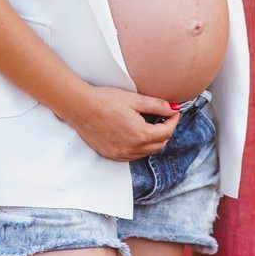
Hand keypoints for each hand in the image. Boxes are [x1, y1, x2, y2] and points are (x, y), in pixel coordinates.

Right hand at [61, 85, 179, 161]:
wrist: (81, 107)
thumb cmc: (106, 101)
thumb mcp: (135, 100)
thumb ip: (157, 106)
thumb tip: (173, 109)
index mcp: (140, 135)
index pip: (167, 132)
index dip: (173, 120)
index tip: (173, 111)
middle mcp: (132, 149)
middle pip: (160, 144)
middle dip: (166, 131)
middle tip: (164, 117)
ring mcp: (121, 154)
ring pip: (147, 152)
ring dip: (154, 140)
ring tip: (151, 124)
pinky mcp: (111, 155)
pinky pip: (133, 155)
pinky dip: (140, 146)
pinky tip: (136, 134)